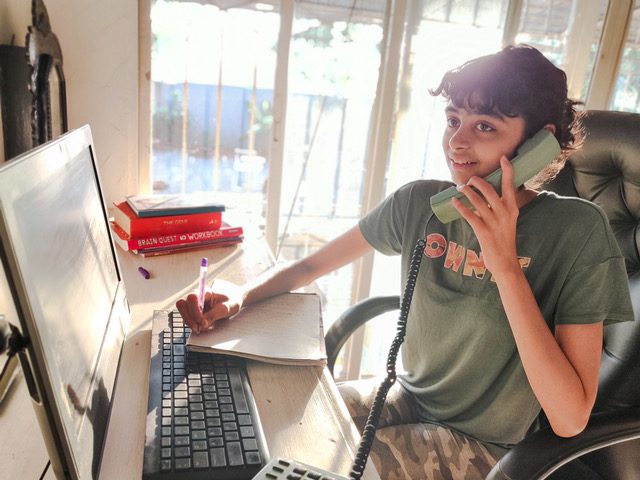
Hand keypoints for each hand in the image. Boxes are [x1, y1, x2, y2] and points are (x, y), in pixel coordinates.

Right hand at [175, 279, 242, 333]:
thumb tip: (202, 324)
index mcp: (204, 291)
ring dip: (189, 322)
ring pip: (183, 312)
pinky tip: (199, 328)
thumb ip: (213, 315)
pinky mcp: (193, 312)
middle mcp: (196, 296)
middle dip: (188, 317)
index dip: (194, 310)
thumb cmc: (231, 301)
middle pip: (182, 304)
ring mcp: (193, 304)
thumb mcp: (226, 308)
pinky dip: (191, 324)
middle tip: (197, 327)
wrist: (233, 301)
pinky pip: (186, 318)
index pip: (192, 297)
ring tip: (199, 329)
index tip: (201, 320)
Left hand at [451, 156, 521, 276]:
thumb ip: (502, 208)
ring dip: (466, 192)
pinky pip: (469, 215)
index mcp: (513, 209)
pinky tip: (454, 202)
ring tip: (460, 188)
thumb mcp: (509, 221)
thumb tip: (488, 195)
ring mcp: (494, 222)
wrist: (505, 262)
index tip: (503, 158)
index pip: (510, 185)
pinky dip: (460, 206)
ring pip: (477, 200)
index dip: (507, 171)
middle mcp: (505, 213)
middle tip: (469, 180)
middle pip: (489, 190)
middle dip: (476, 181)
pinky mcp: (483, 231)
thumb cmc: (505, 240)